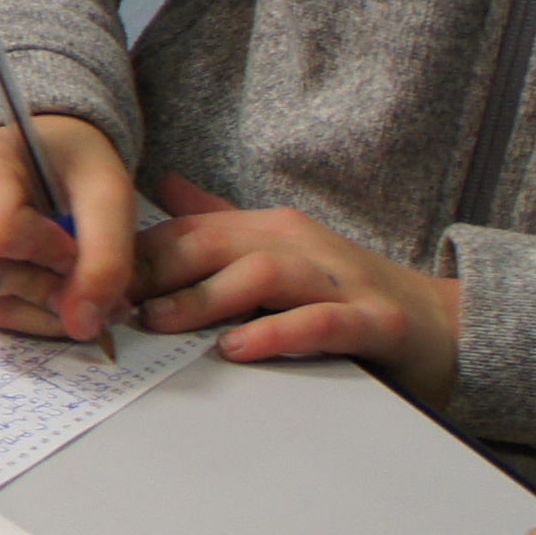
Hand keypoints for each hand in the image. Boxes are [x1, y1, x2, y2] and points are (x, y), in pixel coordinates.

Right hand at [0, 112, 135, 344]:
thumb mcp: (110, 196)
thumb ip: (105, 260)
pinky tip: (41, 288)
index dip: (47, 255)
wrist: (48, 151)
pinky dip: (13, 309)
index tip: (78, 248)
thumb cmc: (73, 163)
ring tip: (66, 289)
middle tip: (73, 279)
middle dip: (33, 288)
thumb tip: (81, 325)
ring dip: (27, 307)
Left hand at [131, 175, 462, 406]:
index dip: (136, 253)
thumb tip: (165, 186)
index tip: (91, 279)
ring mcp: (338, 281)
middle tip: (110, 302)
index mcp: (271, 229)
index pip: (190, 230)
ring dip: (204, 299)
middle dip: (156, 270)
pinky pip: (318, 322)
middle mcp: (300, 245)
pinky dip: (275, 332)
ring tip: (160, 323)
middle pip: (215, 244)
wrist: (444, 323)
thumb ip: (221, 222)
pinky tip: (237, 348)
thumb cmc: (348, 292)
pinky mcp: (374, 322)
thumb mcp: (278, 250)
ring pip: (260, 276)